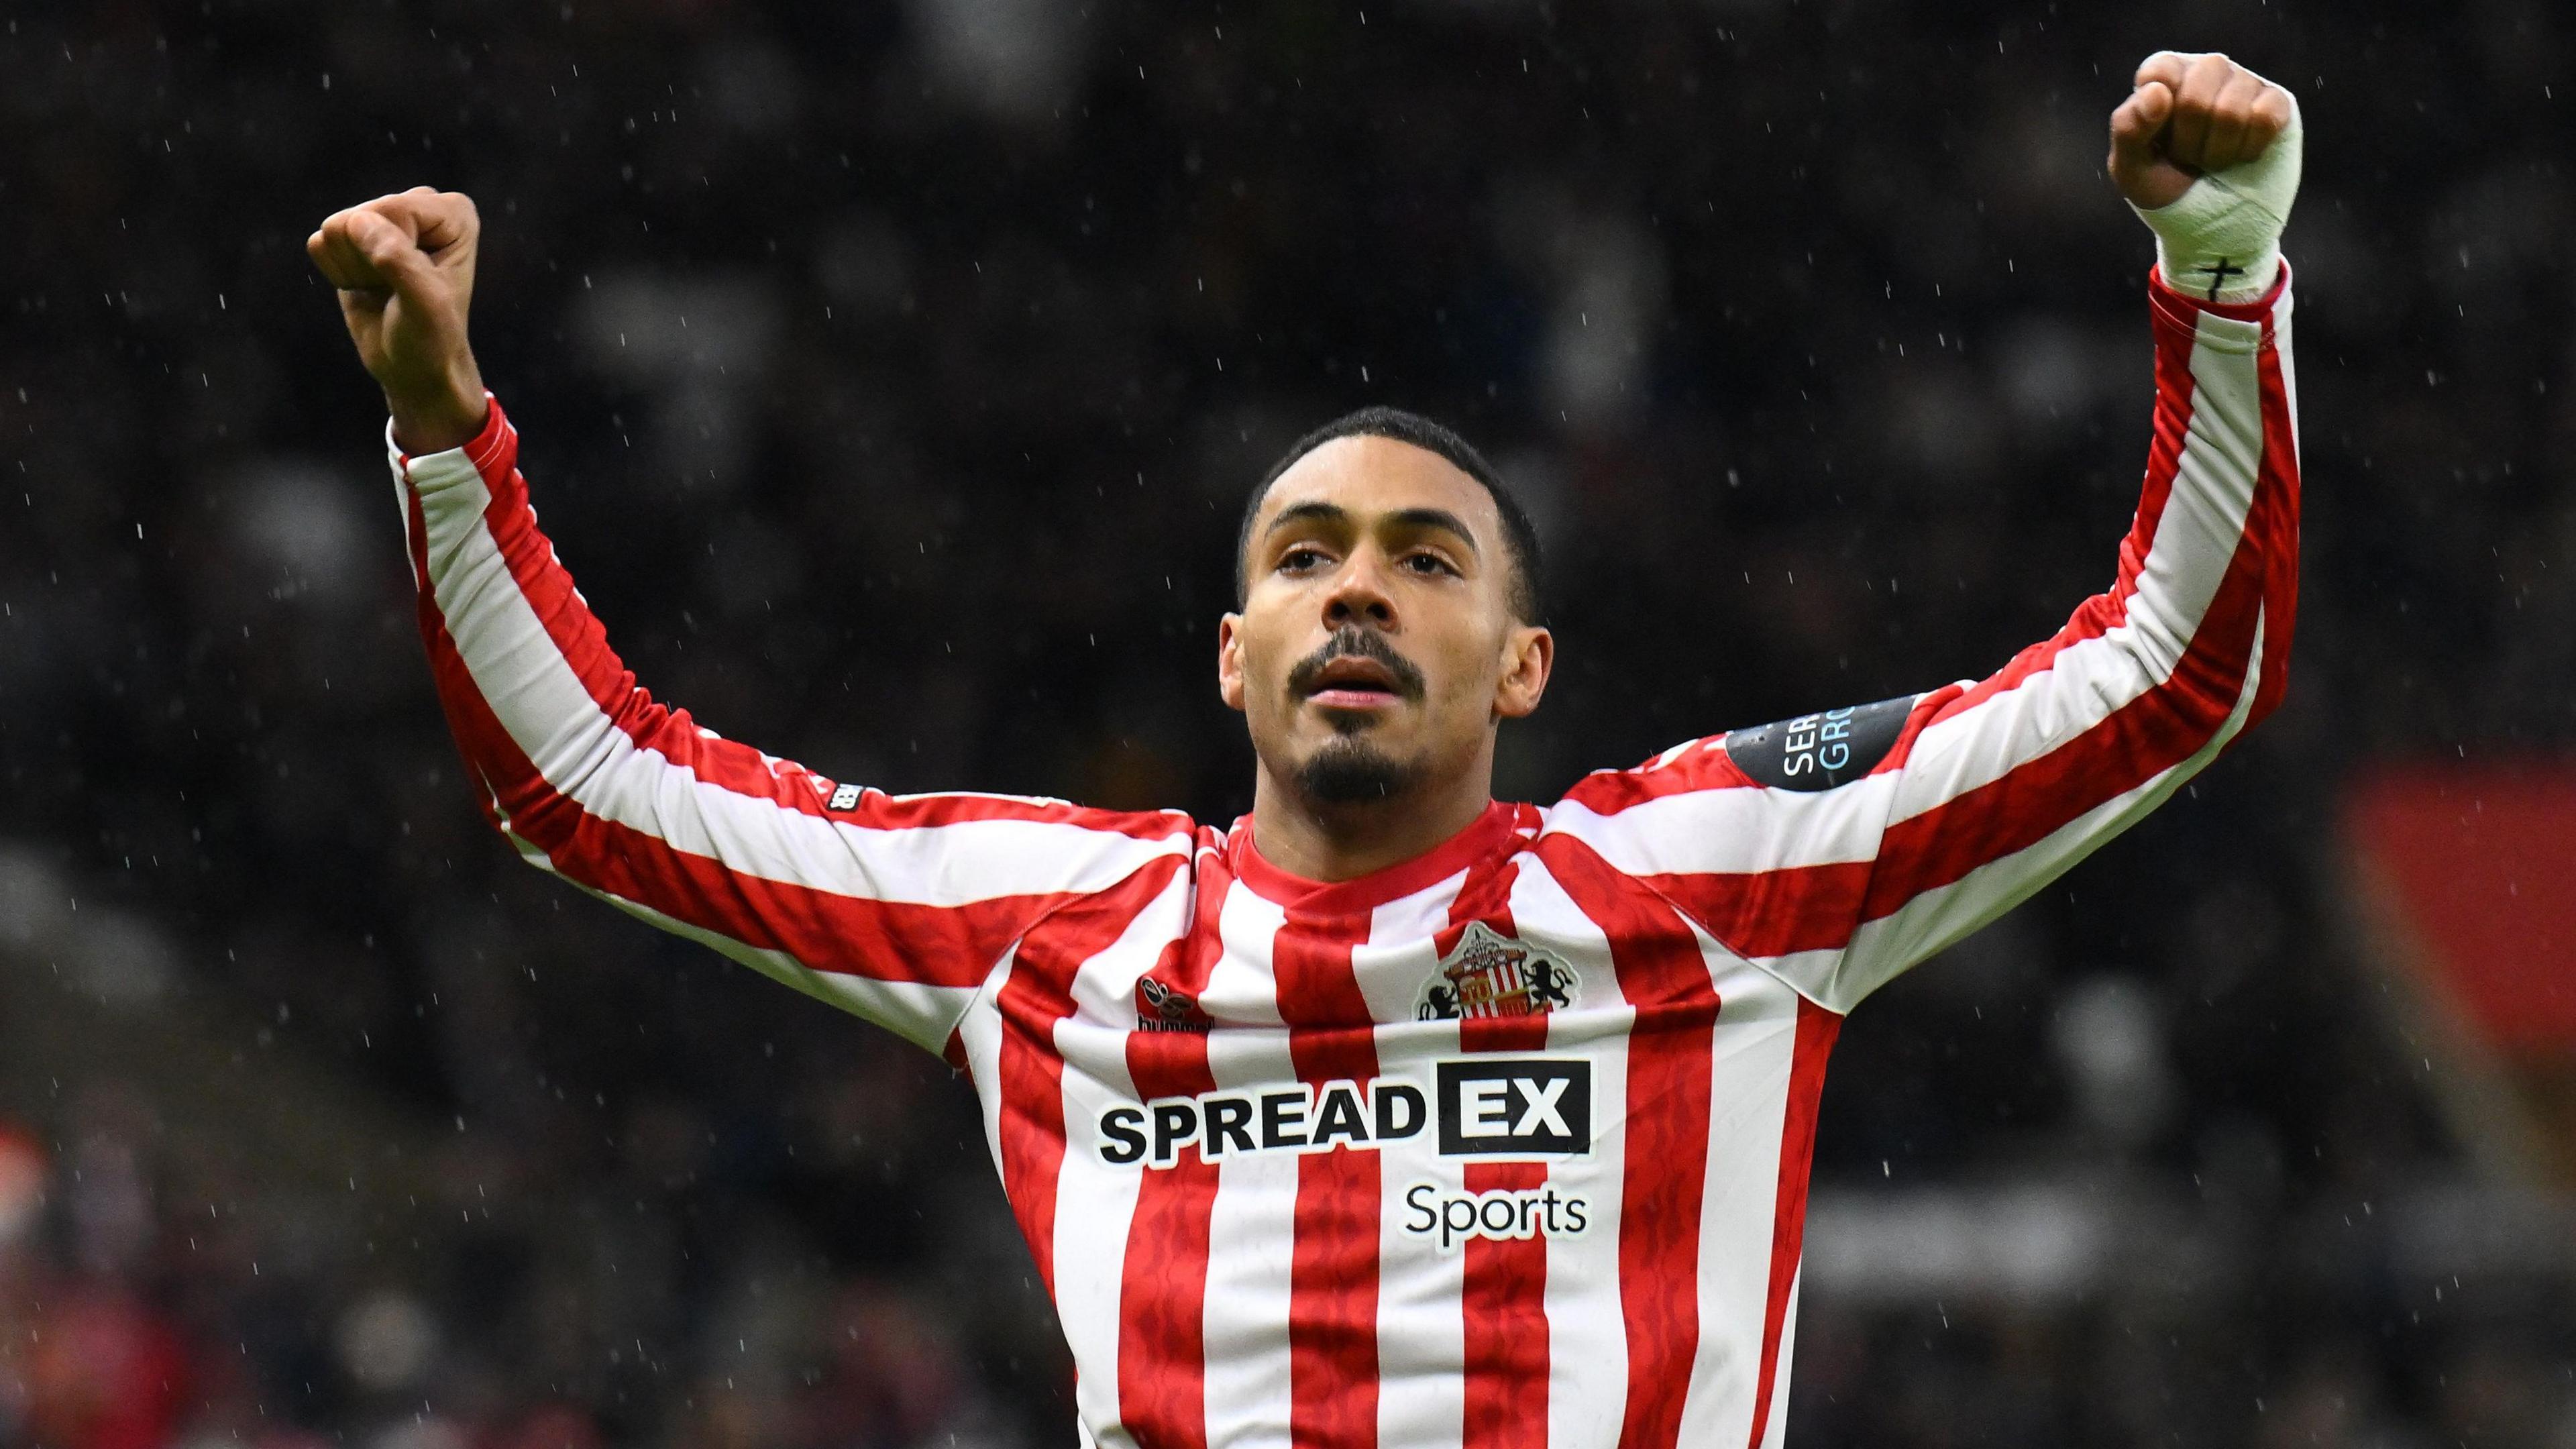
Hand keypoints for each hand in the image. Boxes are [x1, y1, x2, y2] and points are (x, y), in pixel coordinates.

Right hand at [308, 187, 488, 452]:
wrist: (414, 367)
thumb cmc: (431, 338)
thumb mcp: (424, 304)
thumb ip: (397, 259)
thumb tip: (358, 222)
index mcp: (453, 212)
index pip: (393, 210)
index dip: (394, 255)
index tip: (415, 285)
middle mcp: (419, 205)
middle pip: (361, 216)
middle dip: (371, 262)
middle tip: (397, 291)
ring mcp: (384, 217)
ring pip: (336, 228)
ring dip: (354, 269)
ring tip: (383, 289)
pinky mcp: (352, 236)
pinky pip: (320, 243)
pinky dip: (337, 273)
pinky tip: (364, 287)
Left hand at [2107, 53, 2294, 210]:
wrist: (2210, 225)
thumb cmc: (2166, 189)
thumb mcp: (2131, 169)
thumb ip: (2129, 128)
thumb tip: (2158, 91)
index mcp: (2165, 77)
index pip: (2160, 72)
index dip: (2157, 115)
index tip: (2158, 141)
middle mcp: (2206, 71)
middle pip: (2196, 95)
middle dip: (2188, 143)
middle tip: (2188, 158)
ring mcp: (2244, 83)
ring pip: (2232, 110)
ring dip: (2218, 153)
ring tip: (2214, 160)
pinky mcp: (2277, 102)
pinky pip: (2266, 117)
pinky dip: (2249, 150)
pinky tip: (2243, 156)